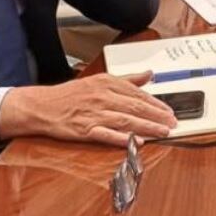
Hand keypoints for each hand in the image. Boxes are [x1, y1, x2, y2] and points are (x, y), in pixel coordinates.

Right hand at [0, 72, 177, 146]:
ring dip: (146, 127)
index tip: (170, 111)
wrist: (41, 106)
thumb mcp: (99, 81)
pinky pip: (106, 134)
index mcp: (107, 83)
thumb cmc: (70, 95)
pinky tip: (136, 142)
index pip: (138, 93)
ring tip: (163, 132)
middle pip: (135, 106)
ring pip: (126, 120)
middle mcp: (102, 96)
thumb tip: (149, 74)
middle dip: (157, 116)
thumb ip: (127, 79)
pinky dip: (122, 138)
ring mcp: (93, 113)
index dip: (157, 103)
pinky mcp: (84, 129)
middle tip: (173, 123)